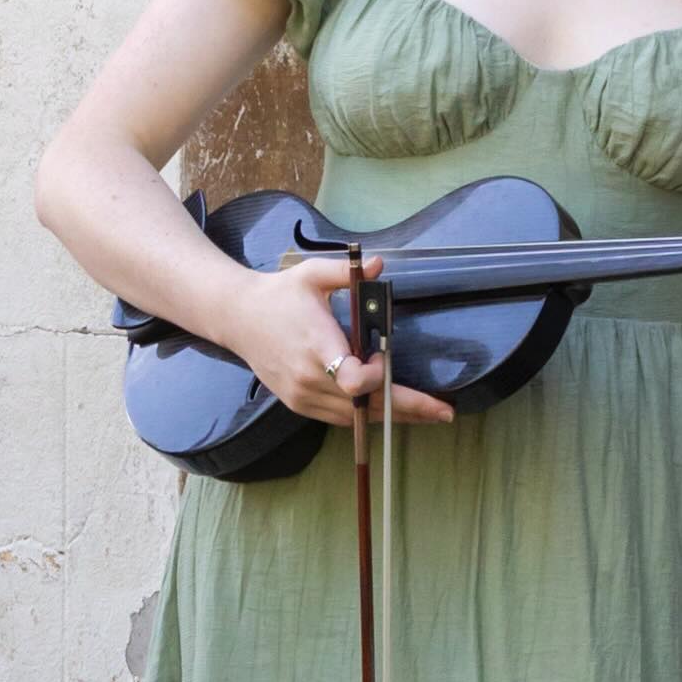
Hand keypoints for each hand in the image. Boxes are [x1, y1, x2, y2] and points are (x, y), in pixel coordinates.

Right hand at [224, 252, 456, 430]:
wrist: (238, 318)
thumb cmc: (280, 294)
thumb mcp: (312, 275)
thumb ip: (348, 272)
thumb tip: (382, 264)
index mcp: (315, 345)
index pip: (352, 379)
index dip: (375, 377)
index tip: (385, 359)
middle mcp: (308, 378)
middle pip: (364, 405)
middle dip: (407, 408)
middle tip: (443, 411)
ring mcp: (303, 396)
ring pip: (355, 417)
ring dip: (392, 416)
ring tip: (427, 414)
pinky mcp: (299, 404)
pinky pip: (340, 418)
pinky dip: (366, 415)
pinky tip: (391, 412)